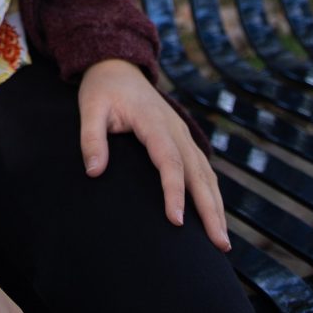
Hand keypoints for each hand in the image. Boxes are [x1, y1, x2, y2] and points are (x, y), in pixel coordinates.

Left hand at [79, 58, 229, 252]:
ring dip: (216, 207)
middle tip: (220, 245)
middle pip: (198, 173)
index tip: (177, 220)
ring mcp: (183, 134)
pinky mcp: (183, 140)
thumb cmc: (103, 90)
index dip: (175, 191)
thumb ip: (91, 138)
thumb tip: (93, 172)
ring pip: (206, 174)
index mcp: (155, 121)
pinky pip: (203, 169)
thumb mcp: (90, 108)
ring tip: (223, 243)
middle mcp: (176, 129)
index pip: (170, 161)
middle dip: (210, 210)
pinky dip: (212, 194)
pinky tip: (216, 217)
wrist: (119, 67)